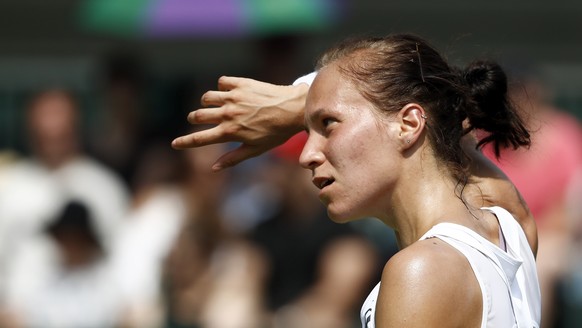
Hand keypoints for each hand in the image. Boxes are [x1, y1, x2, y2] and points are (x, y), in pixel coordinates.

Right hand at [172, 76, 308, 170]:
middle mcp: (228, 114)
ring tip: (217, 106)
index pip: (199, 139)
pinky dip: (222, 87)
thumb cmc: (276, 133)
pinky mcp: (240, 83)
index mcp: (229, 132)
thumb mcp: (255, 149)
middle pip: (197, 115)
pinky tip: (230, 92)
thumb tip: (213, 168)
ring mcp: (233, 97)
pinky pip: (222, 82)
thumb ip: (233, 158)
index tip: (174, 144)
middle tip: (199, 119)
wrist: (294, 109)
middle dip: (194, 119)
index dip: (184, 142)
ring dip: (207, 103)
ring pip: (206, 97)